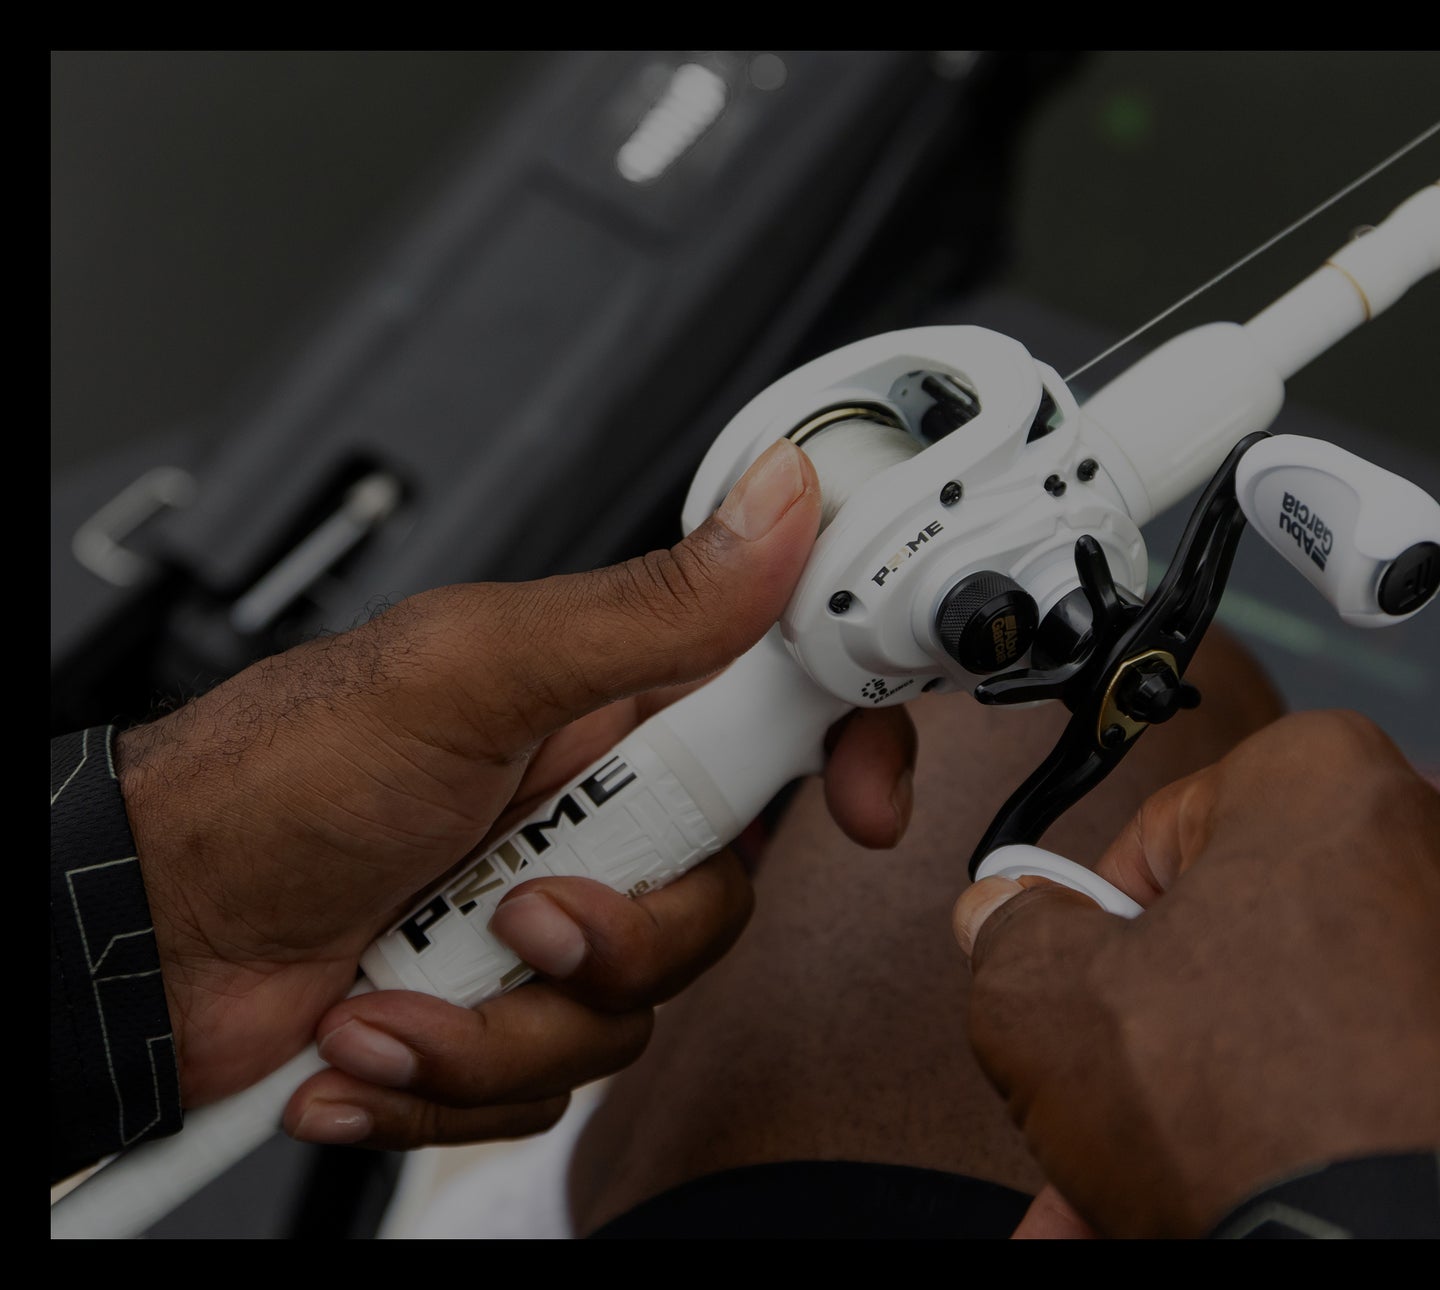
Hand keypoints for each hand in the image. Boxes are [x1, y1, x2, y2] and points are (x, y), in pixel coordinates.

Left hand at [118, 439, 914, 1148]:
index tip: (866, 807)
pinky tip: (363, 1030)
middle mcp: (591, 812)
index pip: (783, 708)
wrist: (144, 935)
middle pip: (721, 897)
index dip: (847, 752)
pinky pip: (549, 1079)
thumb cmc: (271, 780)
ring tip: (392, 988)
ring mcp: (543, 917)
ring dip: (500, 1025)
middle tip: (523, 911)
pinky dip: (445, 1077)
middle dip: (621, 937)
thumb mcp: (466, 673)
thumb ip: (642, 610)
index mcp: (609, 703)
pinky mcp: (496, 1012)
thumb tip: (775, 509)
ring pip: (635, 1007)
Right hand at [952, 709, 1439, 1237]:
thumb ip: (1009, 934)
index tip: (1065, 989)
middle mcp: (1422, 851)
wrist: (1409, 1259)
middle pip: (1220, 947)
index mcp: (1322, 776)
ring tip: (1122, 1189)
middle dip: (1137, 1049)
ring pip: (1281, 1029)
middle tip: (1085, 1108)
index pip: (1154, 834)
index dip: (1087, 930)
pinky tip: (1211, 1198)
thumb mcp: (1047, 1004)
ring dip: (1193, 1110)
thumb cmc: (1267, 1120)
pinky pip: (1353, 1083)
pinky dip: (1281, 1134)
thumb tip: (1003, 917)